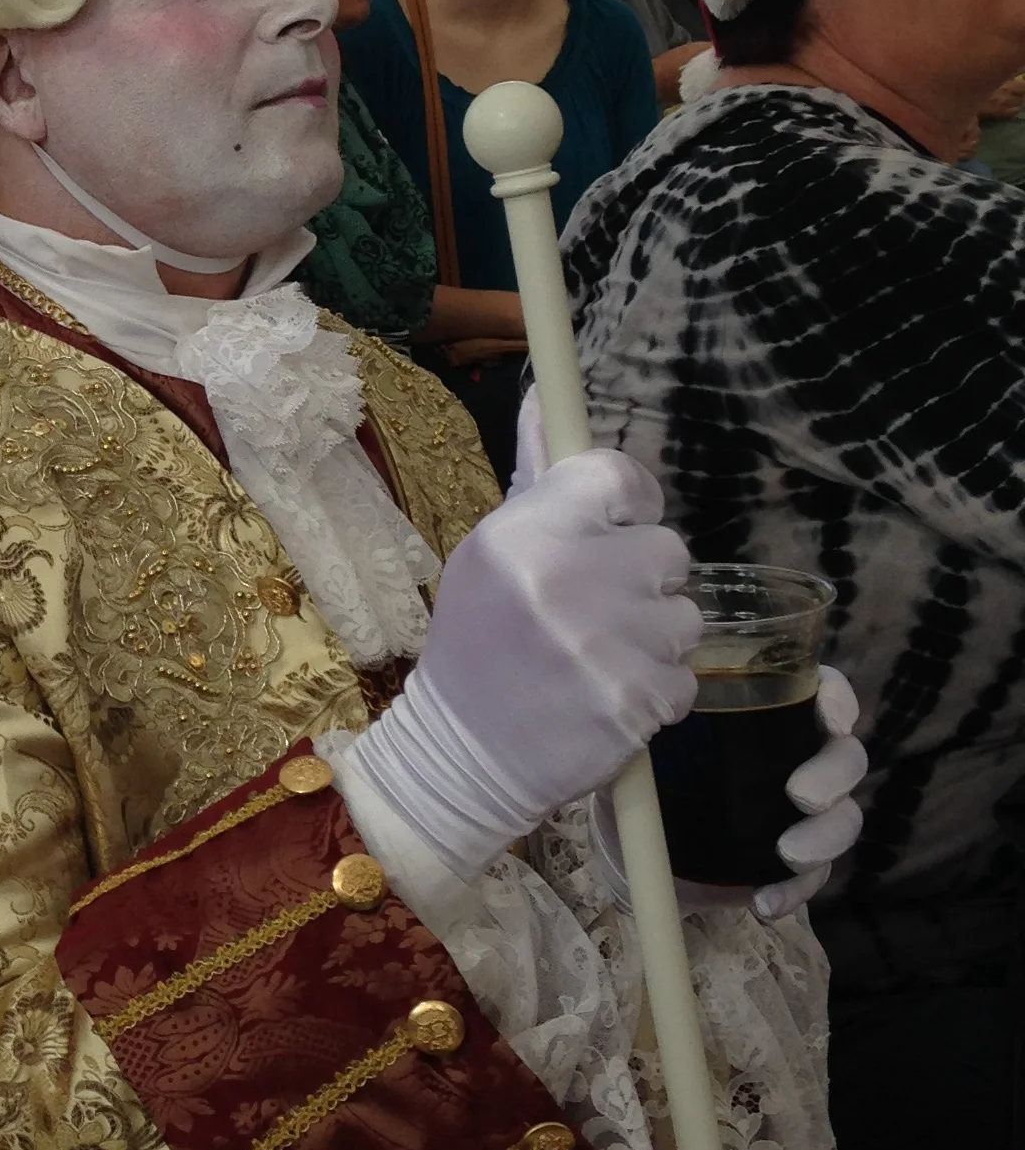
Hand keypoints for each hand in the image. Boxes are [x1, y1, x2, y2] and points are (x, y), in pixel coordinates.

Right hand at [329, 450, 699, 883]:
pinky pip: (686, 677)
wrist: (464, 754)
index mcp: (526, 532)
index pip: (620, 477)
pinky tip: (607, 697)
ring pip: (686, 616)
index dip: (630, 504)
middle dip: (643, 580)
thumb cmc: (478, 643)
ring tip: (599, 658)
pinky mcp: (637, 702)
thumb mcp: (489, 554)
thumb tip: (544, 396)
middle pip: (669, 549)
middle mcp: (568, 579)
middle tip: (595, 610)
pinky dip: (657, 690)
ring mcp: (608, 644)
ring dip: (654, 638)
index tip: (616, 529)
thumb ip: (534, 480)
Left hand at [603, 665, 866, 924]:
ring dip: (825, 838)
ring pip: (842, 820)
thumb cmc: (637, 764)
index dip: (837, 701)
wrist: (619, 839)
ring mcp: (795, 815)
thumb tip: (670, 687)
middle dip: (834, 776)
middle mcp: (794, 758)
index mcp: (766, 714)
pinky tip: (764, 901)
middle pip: (846, 759)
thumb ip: (651, 701)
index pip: (822, 693)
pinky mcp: (784, 865)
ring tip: (788, 854)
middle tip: (801, 796)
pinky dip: (793, 891)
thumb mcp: (637, 727)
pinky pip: (810, 879)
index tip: (829, 720)